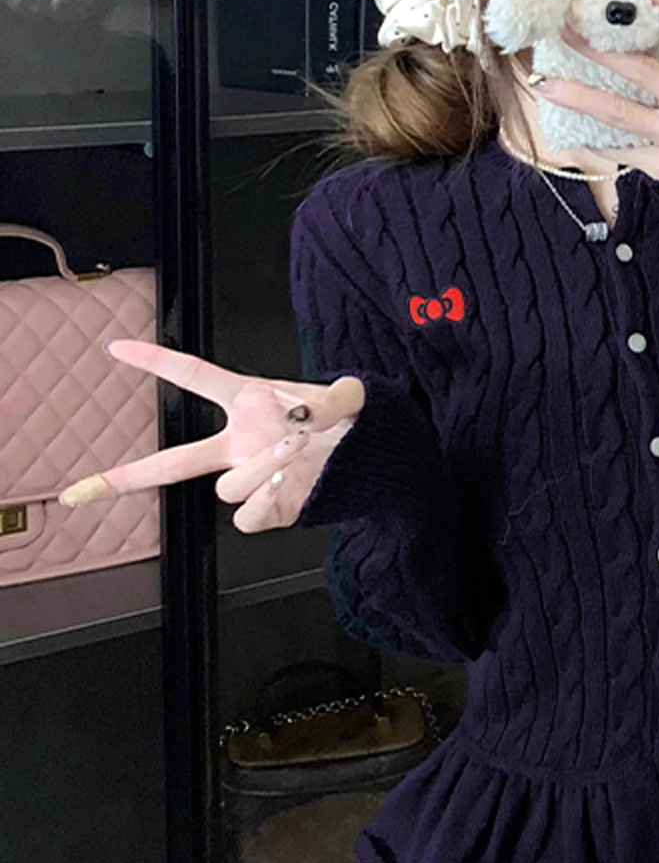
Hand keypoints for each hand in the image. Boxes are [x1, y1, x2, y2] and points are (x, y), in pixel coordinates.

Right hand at [58, 339, 365, 533]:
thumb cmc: (352, 420)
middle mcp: (239, 444)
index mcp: (248, 402)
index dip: (157, 361)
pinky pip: (246, 514)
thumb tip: (304, 415)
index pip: (194, 377)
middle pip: (173, 462)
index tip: (117, 348)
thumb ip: (334, 399)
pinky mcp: (269, 508)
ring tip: (293, 446)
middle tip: (79, 492)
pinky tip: (289, 481)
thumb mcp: (350, 398)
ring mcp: (251, 477)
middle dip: (124, 477)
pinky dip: (265, 499)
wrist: (376, 458)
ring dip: (256, 468)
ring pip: (223, 487)